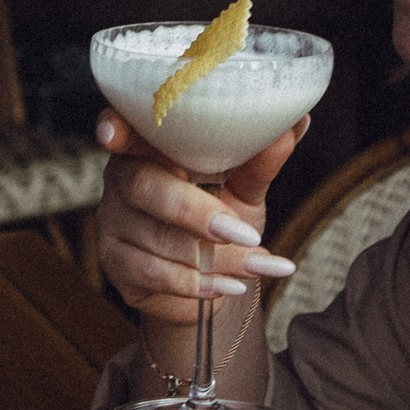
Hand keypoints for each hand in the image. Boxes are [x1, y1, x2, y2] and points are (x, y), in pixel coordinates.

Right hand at [94, 108, 304, 326]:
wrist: (216, 279)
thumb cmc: (224, 217)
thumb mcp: (244, 186)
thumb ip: (259, 159)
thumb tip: (295, 123)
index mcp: (151, 146)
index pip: (125, 128)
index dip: (116, 128)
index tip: (114, 132)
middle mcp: (123, 179)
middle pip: (145, 187)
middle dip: (197, 213)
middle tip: (244, 233)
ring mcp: (114, 222)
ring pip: (157, 239)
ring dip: (214, 258)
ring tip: (256, 266)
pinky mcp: (116, 263)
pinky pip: (154, 273)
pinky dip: (198, 284)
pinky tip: (229, 286)